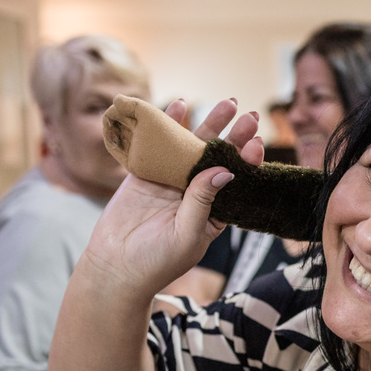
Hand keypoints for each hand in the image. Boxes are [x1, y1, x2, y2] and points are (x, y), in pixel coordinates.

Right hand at [84, 98, 265, 298]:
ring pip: (193, 147)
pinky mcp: (146, 174)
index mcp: (214, 211)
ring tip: (227, 103)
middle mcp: (196, 193)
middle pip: (219, 159)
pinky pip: (158, 146)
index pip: (236, 181)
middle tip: (250, 116)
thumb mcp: (187, 234)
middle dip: (235, 137)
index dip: (247, 162)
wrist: (115, 267)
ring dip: (209, 124)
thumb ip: (203, 201)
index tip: (255, 145)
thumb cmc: (157, 261)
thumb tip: (224, 170)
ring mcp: (171, 181)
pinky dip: (167, 125)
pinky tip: (180, 105)